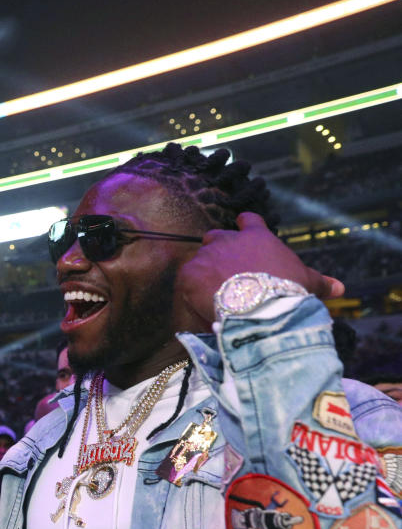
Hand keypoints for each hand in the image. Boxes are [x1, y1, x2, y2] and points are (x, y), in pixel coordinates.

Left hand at [173, 212, 343, 331]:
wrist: (262, 308)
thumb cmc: (288, 291)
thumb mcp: (307, 282)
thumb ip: (320, 282)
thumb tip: (340, 288)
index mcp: (257, 237)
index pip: (248, 220)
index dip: (244, 224)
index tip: (242, 226)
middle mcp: (228, 241)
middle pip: (216, 237)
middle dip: (217, 249)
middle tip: (221, 267)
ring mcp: (207, 256)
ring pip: (199, 258)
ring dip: (203, 272)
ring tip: (209, 291)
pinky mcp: (190, 274)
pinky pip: (186, 280)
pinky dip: (191, 290)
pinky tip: (197, 302)